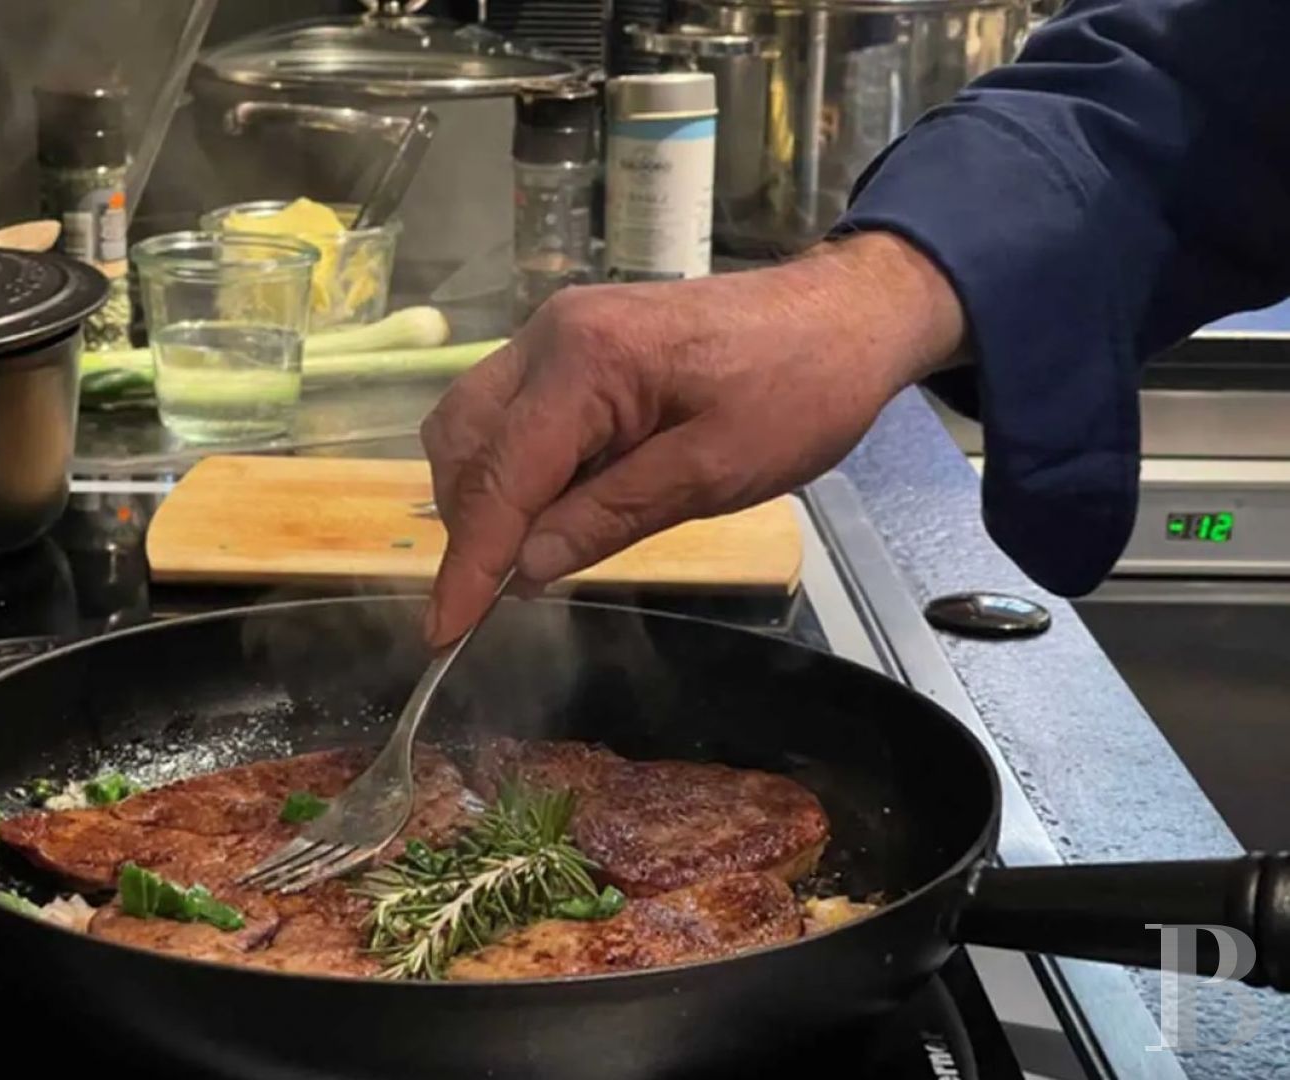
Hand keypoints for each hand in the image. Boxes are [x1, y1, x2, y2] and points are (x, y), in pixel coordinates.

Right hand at [419, 232, 964, 644]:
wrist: (847, 317)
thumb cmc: (799, 392)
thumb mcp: (713, 471)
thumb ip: (610, 517)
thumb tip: (524, 571)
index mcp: (585, 360)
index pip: (501, 475)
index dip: (468, 562)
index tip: (442, 632)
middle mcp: (550, 336)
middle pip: (463, 442)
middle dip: (466, 527)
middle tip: (490, 600)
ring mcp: (557, 334)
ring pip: (473, 424)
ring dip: (481, 496)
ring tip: (521, 559)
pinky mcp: (574, 346)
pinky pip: (511, 413)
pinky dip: (511, 469)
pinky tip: (548, 510)